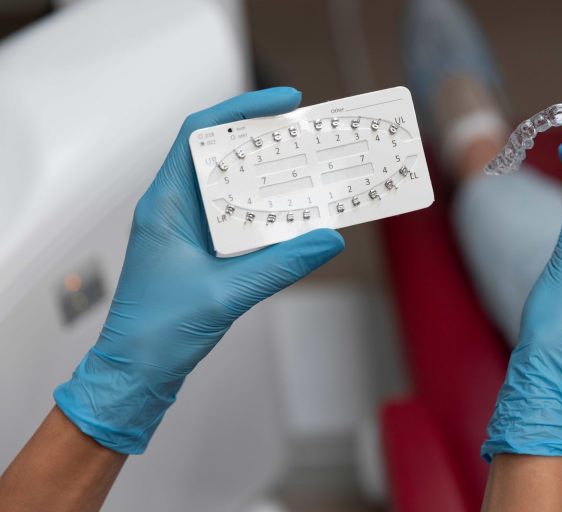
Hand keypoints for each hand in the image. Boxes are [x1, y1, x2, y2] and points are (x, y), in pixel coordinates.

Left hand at [54, 88, 344, 453]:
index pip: (200, 134)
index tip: (284, 103)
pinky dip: (266, 215)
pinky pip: (238, 220)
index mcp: (166, 204)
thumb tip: (327, 239)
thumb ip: (281, 265)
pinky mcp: (200, 253)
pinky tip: (293, 220)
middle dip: (267, 144)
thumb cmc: (155, 333)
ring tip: (309, 175)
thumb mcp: (225, 295)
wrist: (134, 375)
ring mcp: (188, 231)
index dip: (243, 110)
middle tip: (309, 140)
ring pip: (233, 189)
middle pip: (223, 156)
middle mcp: (175, 209)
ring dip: (269, 180)